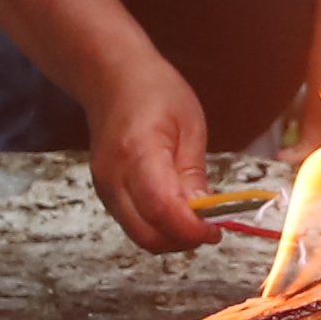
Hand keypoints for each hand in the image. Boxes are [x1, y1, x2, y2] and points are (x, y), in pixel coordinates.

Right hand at [86, 58, 218, 253]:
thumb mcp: (189, 125)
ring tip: (195, 220)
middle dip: (182, 241)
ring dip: (170, 238)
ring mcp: (105, 188)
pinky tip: (176, 212)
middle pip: (147, 234)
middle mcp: (114, 177)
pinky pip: (132, 223)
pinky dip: (157, 228)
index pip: (162, 210)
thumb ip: (194, 173)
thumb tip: (205, 215)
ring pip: (139, 235)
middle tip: (209, 230)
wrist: (111, 78)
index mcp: (138, 153)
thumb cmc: (154, 92)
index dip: (191, 230)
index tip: (215, 231)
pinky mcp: (105, 193)